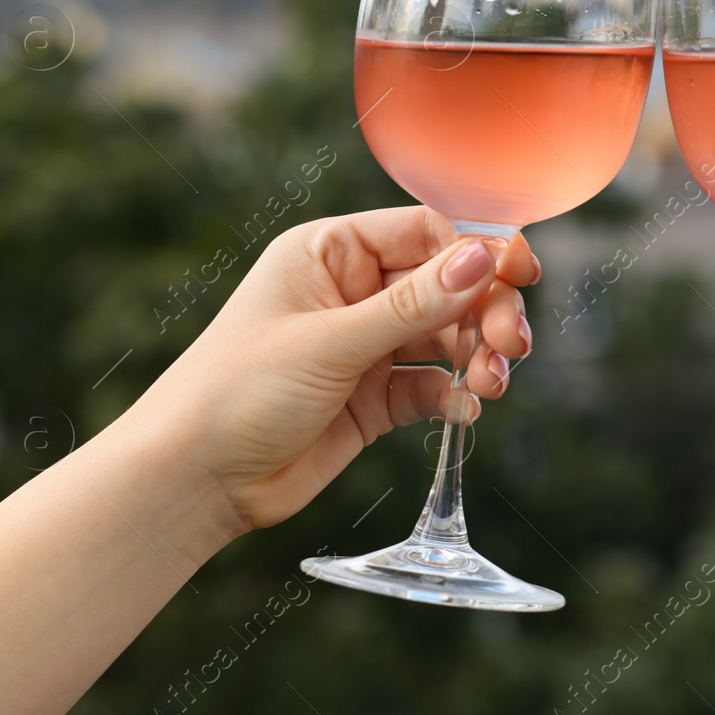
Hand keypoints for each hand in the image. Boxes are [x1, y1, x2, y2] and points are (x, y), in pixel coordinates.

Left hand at [128, 206, 537, 532]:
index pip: (423, 232)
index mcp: (329, 254)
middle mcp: (351, 293)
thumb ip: (412, 304)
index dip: (477, 251)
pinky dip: (456, 394)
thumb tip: (482, 257)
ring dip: (478, 356)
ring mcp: (363, 346)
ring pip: (446, 336)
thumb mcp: (330, 342)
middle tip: (509, 345)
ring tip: (494, 384)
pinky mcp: (372, 398)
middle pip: (446, 284)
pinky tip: (467, 409)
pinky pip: (432, 384)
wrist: (193, 481)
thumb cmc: (236, 393)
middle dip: (485, 310)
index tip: (521, 275)